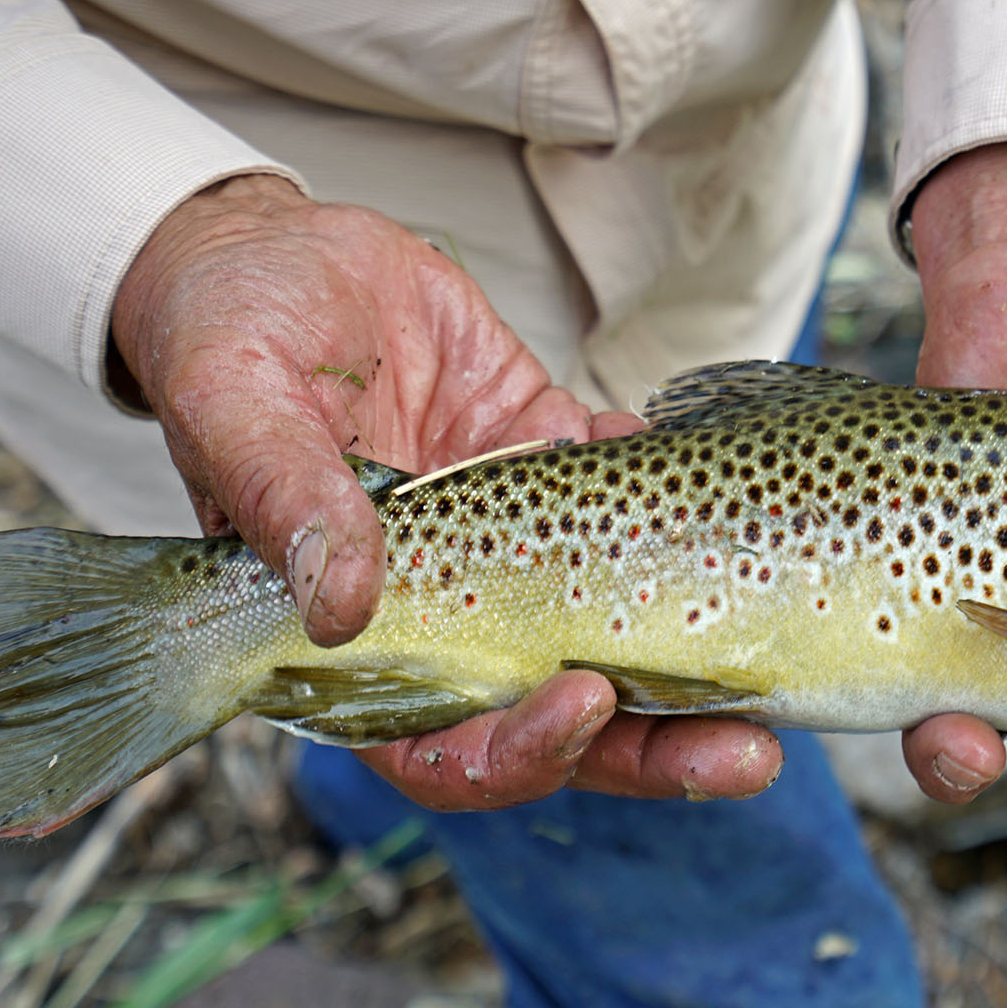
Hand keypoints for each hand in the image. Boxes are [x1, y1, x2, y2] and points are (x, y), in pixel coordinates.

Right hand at [112, 175, 780, 809]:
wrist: (275, 253)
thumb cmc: (225, 333)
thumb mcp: (236, 401)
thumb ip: (284, 497)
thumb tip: (342, 605)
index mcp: (356, 640)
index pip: (439, 745)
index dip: (513, 754)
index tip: (581, 703)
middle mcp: (454, 616)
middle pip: (560, 722)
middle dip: (652, 751)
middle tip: (746, 753)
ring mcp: (518, 552)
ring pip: (617, 639)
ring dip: (699, 670)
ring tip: (781, 678)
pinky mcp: (559, 474)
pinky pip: (639, 509)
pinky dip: (687, 511)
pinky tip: (728, 494)